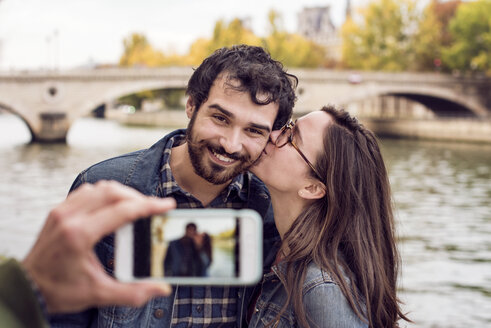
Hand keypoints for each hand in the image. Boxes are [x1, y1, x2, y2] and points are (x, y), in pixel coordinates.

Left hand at [22, 181, 175, 313]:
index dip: (148, 205)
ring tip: (136, 206)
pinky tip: (114, 206)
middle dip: (138, 197)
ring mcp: (62, 211)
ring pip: (100, 188)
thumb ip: (132, 292)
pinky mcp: (58, 210)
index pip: (122, 210)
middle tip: (154, 208)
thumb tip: (161, 289)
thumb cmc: (59, 291)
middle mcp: (69, 217)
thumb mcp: (98, 294)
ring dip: (122, 193)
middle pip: (112, 192)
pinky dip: (105, 193)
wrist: (27, 288)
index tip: (166, 205)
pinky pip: (87, 191)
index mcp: (80, 235)